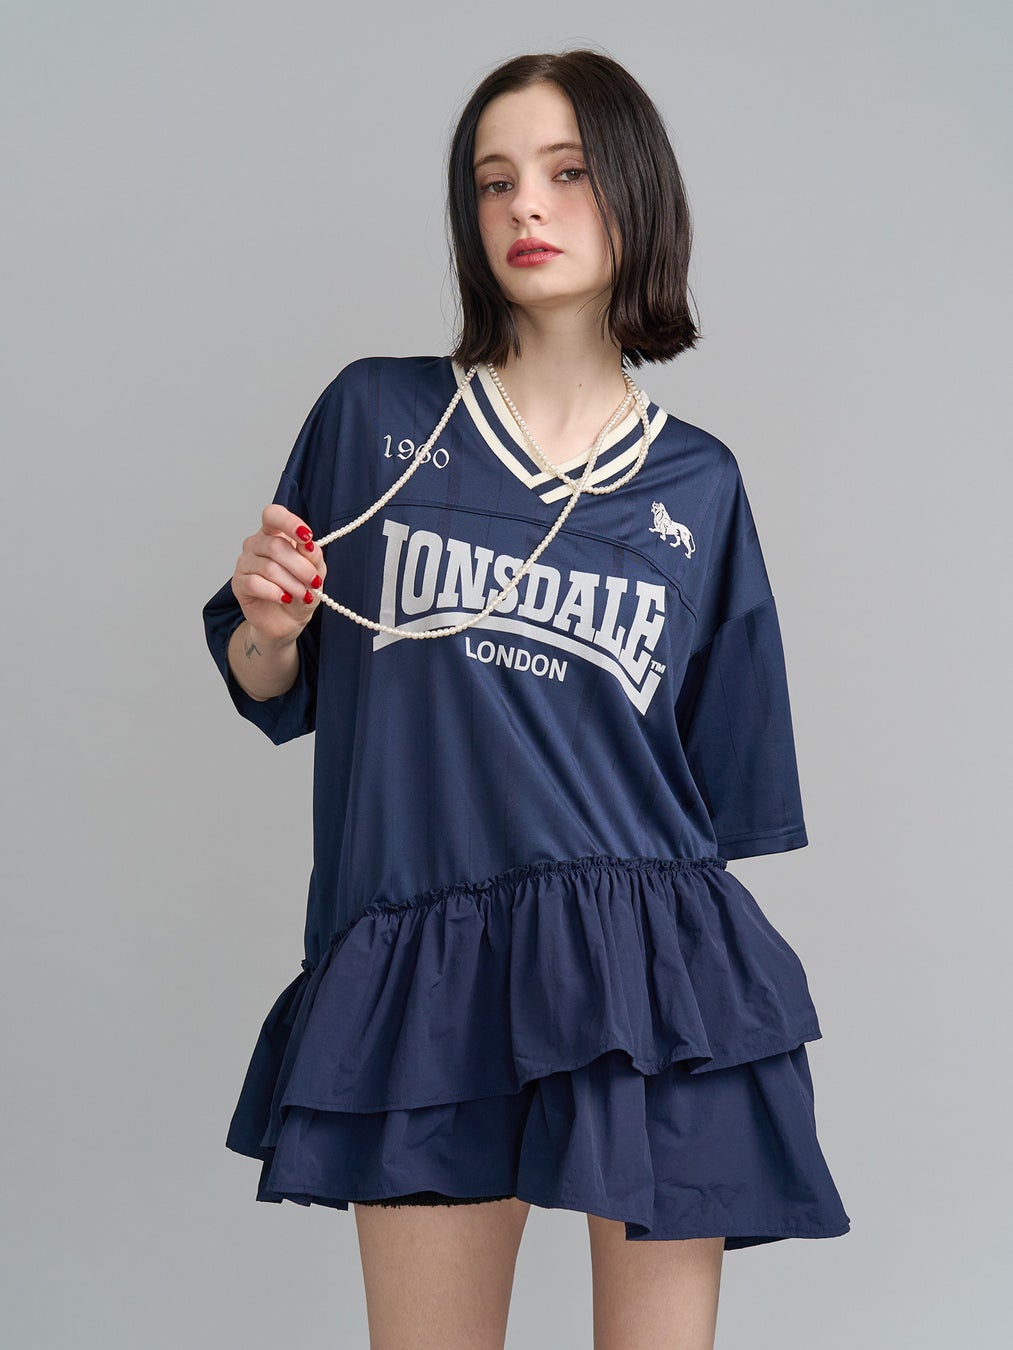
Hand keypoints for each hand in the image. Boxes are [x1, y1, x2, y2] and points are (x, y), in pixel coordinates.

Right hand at [230, 504, 326, 644]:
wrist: (288, 621)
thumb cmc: (301, 591)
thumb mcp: (316, 573)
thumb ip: (313, 557)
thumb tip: (308, 545)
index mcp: (275, 533)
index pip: (273, 515)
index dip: (289, 522)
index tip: (306, 537)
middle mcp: (256, 543)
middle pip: (275, 546)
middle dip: (300, 567)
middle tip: (314, 583)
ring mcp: (245, 562)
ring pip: (268, 567)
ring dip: (292, 583)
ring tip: (303, 595)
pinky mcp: (239, 583)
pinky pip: (255, 583)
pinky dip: (274, 592)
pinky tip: (284, 599)